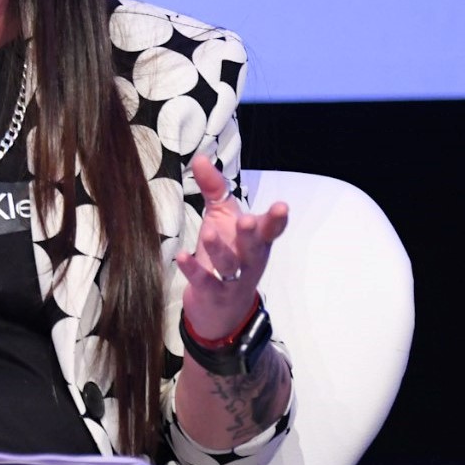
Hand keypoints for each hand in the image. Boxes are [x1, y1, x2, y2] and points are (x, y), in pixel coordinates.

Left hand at [174, 152, 288, 340]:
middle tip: (248, 220)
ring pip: (230, 266)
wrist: (220, 307)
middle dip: (253, 234)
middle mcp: (249, 260)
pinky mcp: (211, 293)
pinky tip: (182, 256)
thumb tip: (200, 157)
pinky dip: (193, 269)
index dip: (277, 220)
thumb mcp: (222, 218)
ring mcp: (232, 280)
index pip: (271, 230)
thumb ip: (215, 189)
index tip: (282, 206)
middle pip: (254, 247)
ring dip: (220, 250)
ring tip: (209, 233)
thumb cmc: (226, 252)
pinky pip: (204, 281)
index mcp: (256, 242)